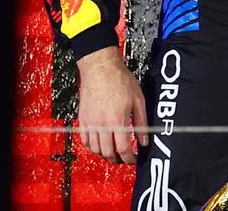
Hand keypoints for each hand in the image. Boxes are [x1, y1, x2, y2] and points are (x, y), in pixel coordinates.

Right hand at [75, 46, 149, 163]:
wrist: (100, 67)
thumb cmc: (119, 79)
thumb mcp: (138, 99)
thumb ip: (142, 122)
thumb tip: (145, 140)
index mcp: (117, 120)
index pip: (123, 149)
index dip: (130, 158)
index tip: (134, 159)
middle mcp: (101, 124)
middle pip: (108, 153)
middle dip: (118, 160)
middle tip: (125, 159)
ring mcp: (90, 123)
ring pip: (95, 149)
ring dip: (105, 155)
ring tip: (114, 153)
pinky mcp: (82, 119)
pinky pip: (85, 141)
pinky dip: (93, 147)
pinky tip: (101, 145)